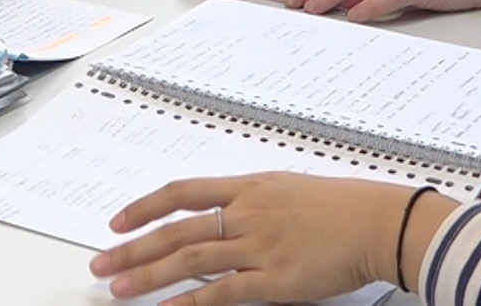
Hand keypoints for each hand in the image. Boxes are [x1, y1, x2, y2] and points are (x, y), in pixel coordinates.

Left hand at [89, 174, 430, 304]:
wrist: (380, 222)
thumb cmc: (343, 207)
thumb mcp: (289, 189)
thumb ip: (253, 200)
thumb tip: (224, 214)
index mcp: (249, 186)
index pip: (183, 192)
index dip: (145, 207)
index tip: (118, 221)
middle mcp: (247, 213)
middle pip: (176, 229)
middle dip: (132, 246)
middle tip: (100, 259)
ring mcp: (258, 246)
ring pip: (189, 260)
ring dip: (147, 274)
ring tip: (116, 286)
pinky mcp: (274, 279)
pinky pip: (221, 292)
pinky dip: (188, 302)